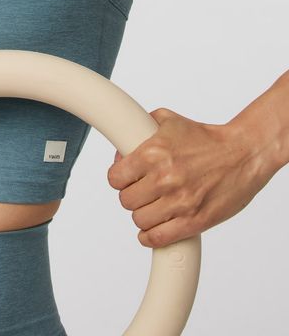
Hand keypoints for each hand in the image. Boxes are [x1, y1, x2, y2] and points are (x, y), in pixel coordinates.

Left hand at [106, 107, 270, 247]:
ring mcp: (180, 202)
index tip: (125, 179)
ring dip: (142, 215)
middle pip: (126, 201)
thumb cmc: (205, 137)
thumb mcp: (168, 120)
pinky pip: (159, 237)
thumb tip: (120, 152)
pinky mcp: (195, 221)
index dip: (118, 179)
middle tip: (141, 192)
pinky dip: (150, 237)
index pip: (115, 178)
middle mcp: (164, 178)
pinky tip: (152, 230)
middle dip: (131, 196)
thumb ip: (140, 128)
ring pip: (139, 220)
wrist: (242, 153)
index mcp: (153, 153)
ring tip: (151, 208)